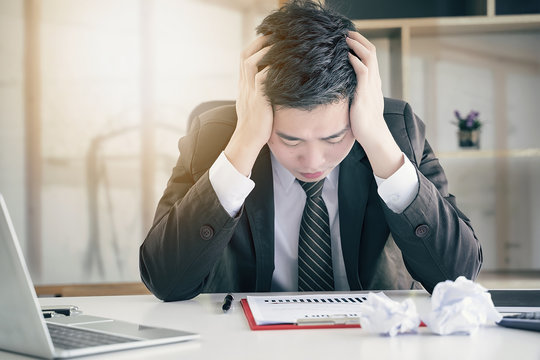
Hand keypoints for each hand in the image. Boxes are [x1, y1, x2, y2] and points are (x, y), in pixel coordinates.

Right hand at [224, 36, 272, 175]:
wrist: (247, 142)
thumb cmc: (256, 128)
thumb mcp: (256, 107)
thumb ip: (262, 95)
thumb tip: (275, 87)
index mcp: (243, 87)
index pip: (244, 60)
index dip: (255, 47)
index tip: (268, 39)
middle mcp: (244, 86)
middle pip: (245, 56)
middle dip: (259, 43)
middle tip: (275, 35)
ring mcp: (249, 92)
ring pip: (251, 62)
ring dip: (265, 51)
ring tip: (279, 44)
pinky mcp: (258, 100)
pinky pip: (263, 77)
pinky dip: (272, 68)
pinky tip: (284, 63)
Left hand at [346, 31, 402, 177]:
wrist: (374, 137)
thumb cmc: (364, 125)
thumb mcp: (359, 105)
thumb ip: (355, 95)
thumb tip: (343, 92)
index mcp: (373, 84)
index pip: (371, 59)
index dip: (362, 47)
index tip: (351, 41)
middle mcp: (374, 82)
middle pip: (371, 54)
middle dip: (360, 41)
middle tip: (348, 33)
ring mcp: (371, 87)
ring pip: (369, 58)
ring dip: (357, 46)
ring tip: (347, 39)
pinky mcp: (365, 94)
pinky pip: (363, 72)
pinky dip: (356, 61)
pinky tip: (348, 56)